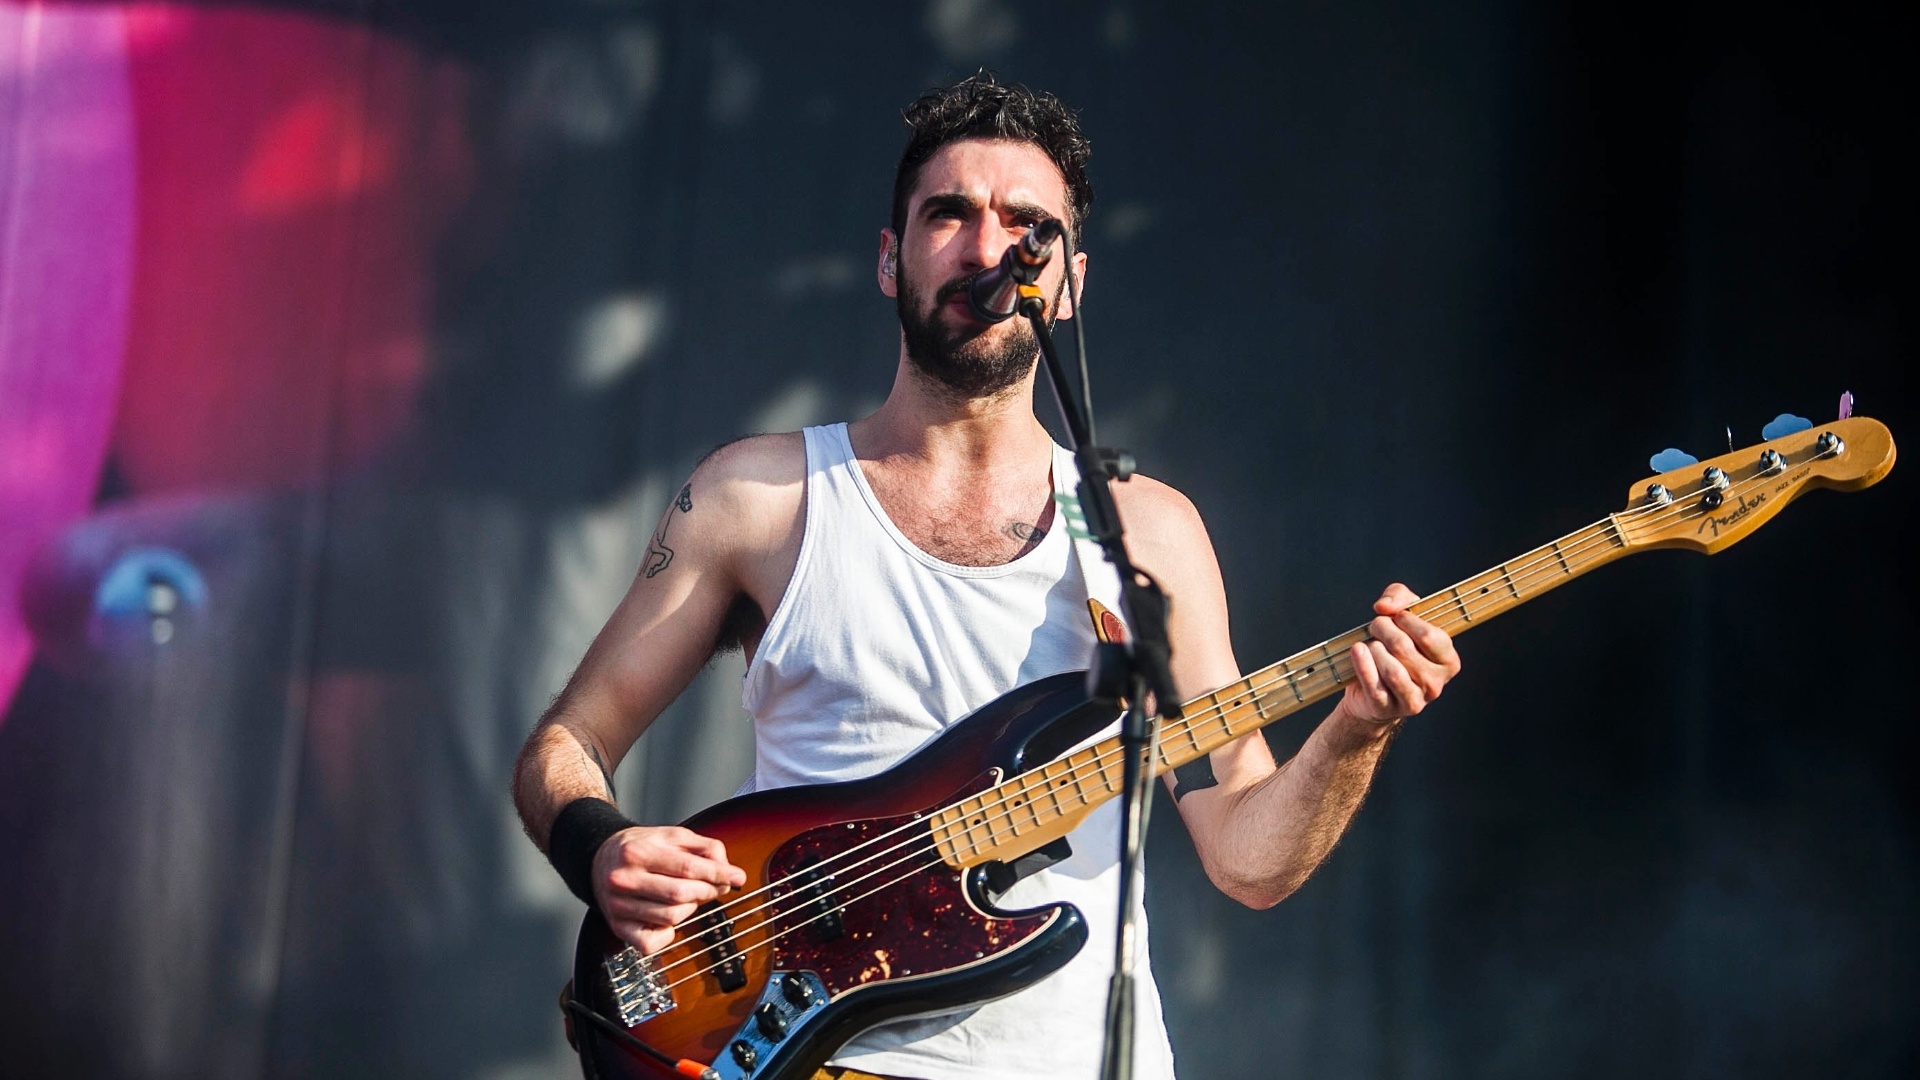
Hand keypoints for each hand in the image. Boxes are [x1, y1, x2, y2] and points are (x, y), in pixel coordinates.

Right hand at [593, 825, 746, 954]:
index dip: (718, 874)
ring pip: (671, 917)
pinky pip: (651, 943)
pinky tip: (668, 918)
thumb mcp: (672, 836)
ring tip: (690, 896)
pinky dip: (668, 934)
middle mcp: (624, 880)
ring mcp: (618, 906)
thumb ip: (704, 847)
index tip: (738, 877)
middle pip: (680, 894)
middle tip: (717, 886)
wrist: (600, 859)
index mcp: (637, 852)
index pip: (687, 868)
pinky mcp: (617, 927)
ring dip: (690, 909)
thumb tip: (728, 869)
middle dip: (707, 891)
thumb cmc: (641, 848)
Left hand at [1340, 582, 1460, 725]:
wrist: (1370, 688)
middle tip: (1375, 627)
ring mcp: (1414, 700)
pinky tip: (1357, 651)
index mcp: (1448, 660)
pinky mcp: (1388, 710)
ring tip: (1369, 644)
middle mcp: (1435, 684)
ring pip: (1391, 670)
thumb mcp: (1403, 615)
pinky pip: (1374, 685)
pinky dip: (1362, 664)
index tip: (1395, 617)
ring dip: (1373, 649)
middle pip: (1403, 648)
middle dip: (1382, 629)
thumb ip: (1400, 597)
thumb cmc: (1393, 648)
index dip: (1406, 620)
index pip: (1429, 635)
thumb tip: (1385, 606)